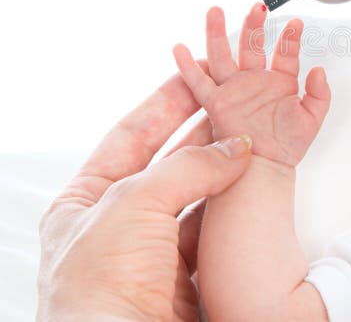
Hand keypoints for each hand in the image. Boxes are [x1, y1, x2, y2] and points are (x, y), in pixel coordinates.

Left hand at [37, 68, 251, 321]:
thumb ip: (187, 167)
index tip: (197, 75)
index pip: (131, 134)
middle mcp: (117, 225)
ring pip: (198, 195)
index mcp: (84, 203)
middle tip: (235, 101)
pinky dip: (234, 206)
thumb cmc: (99, 290)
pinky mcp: (185, 276)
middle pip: (169, 162)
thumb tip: (232, 147)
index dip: (166, 101)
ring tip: (252, 136)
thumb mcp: (133, 205)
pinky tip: (251, 183)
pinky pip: (214, 227)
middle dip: (203, 130)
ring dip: (225, 168)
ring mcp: (153, 251)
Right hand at [172, 4, 330, 166]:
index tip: (296, 23)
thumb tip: (320, 71)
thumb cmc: (287, 146)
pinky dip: (187, 66)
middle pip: (252, 45)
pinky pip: (199, 82)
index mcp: (280, 81)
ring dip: (217, 32)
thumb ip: (320, 94)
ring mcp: (235, 90)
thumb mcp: (312, 118)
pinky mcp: (217, 103)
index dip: (291, 37)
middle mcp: (255, 81)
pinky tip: (180, 49)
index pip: (285, 53)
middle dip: (254, 24)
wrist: (267, 167)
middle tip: (258, 6)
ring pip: (223, 55)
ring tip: (215, 11)